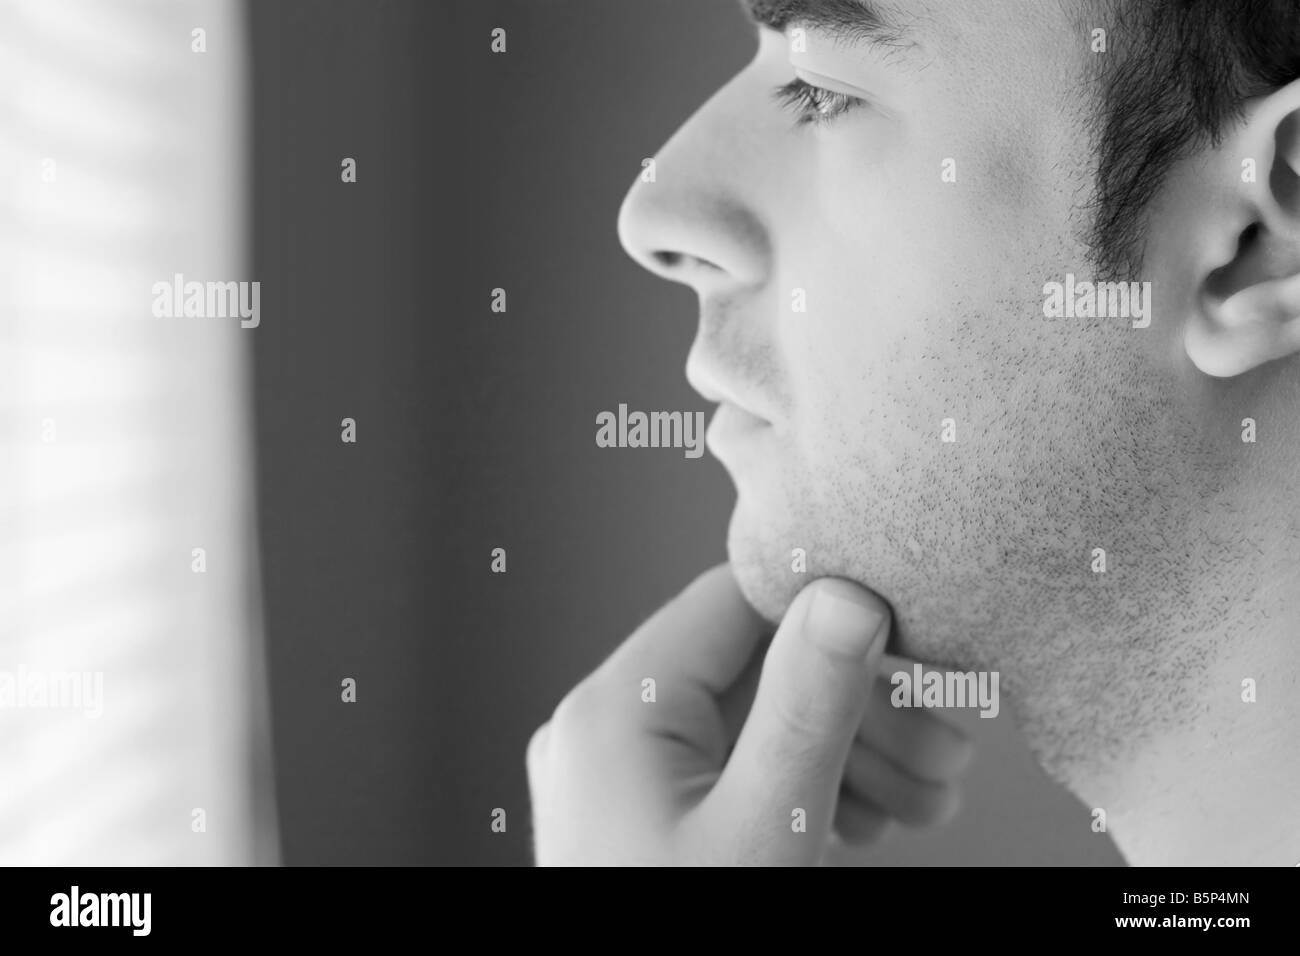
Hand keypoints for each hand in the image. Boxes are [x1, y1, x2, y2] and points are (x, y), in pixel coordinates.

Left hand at [526, 563, 973, 864]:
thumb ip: (808, 704)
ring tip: (931, 796)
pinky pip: (733, 776)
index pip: (734, 602)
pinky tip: (875, 821)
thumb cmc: (686, 942)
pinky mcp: (647, 825)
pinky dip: (806, 788)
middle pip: (753, 670)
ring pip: (753, 727)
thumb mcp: (767, 828)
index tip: (913, 638)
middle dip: (860, 704)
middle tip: (946, 743)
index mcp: (617, 710)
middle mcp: (608, 732)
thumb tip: (848, 595)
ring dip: (849, 751)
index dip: (830, 610)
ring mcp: (623, 782)